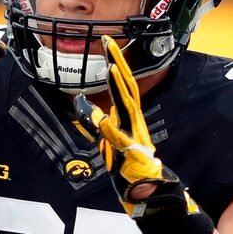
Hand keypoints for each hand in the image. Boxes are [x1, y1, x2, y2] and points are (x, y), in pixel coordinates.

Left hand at [75, 35, 200, 217]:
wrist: (149, 194)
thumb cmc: (129, 166)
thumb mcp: (109, 138)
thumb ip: (97, 120)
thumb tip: (83, 103)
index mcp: (129, 117)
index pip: (122, 83)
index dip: (116, 61)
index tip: (107, 41)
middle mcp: (134, 122)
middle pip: (126, 86)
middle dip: (117, 61)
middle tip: (108, 40)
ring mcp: (133, 136)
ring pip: (126, 105)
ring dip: (118, 85)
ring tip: (110, 66)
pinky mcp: (129, 154)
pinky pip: (119, 140)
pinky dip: (111, 128)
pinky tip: (104, 118)